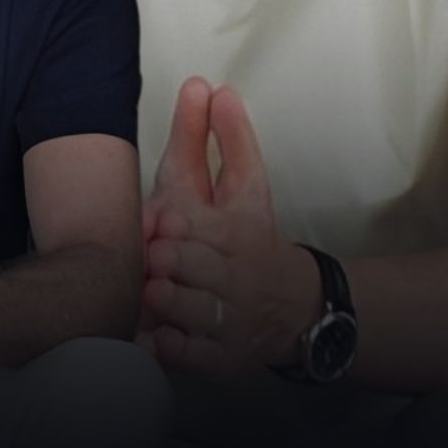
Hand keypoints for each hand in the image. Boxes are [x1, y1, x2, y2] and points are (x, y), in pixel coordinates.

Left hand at [139, 79, 319, 375]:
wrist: (291, 307)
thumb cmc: (251, 237)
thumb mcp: (245, 184)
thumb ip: (227, 137)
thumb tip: (212, 87)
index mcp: (240, 232)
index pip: (188, 222)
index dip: (164, 223)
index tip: (161, 224)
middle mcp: (237, 279)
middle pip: (174, 262)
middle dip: (159, 259)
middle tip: (158, 259)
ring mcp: (229, 322)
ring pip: (172, 306)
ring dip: (156, 298)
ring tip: (156, 291)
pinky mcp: (218, 360)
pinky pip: (175, 352)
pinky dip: (161, 342)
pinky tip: (161, 330)